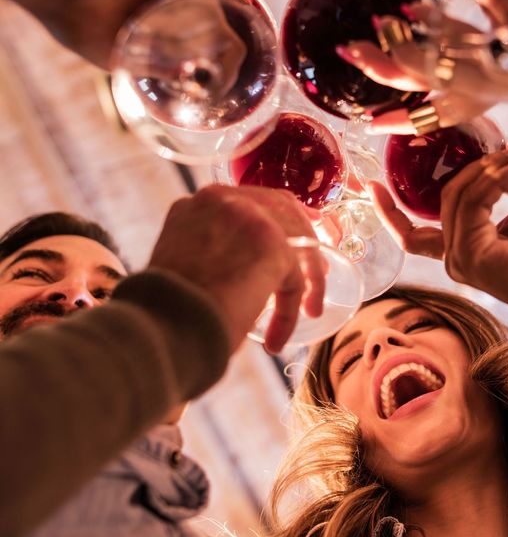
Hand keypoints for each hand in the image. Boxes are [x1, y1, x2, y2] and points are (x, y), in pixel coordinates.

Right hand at [148, 185, 323, 353]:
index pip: (253, 200)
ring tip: (308, 307)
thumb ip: (212, 247)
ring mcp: (251, 217)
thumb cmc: (166, 309)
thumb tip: (245, 263)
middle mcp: (226, 199)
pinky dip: (291, 310)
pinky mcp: (273, 245)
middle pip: (284, 209)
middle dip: (305, 236)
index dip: (277, 221)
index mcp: (201, 201)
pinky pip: (296, 277)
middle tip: (318, 267)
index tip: (291, 239)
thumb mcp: (184, 259)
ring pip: (297, 241)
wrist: (160, 328)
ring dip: (307, 277)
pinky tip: (279, 336)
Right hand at [340, 0, 507, 133]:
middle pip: (445, 94)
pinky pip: (475, 67)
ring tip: (370, 37)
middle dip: (394, 75)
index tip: (371, 118)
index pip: (451, 101)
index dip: (410, 110)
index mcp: (506, 73)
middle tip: (351, 55)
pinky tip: (403, 24)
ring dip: (405, 59)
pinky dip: (435, 47)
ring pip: (453, 81)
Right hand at [370, 142, 507, 315]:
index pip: (412, 236)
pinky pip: (473, 202)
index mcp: (462, 252)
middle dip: (477, 166)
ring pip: (458, 196)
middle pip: (445, 198)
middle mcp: (454, 259)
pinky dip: (496, 178)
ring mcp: (459, 260)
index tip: (374, 184)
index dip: (390, 212)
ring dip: (491, 168)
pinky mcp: (471, 255)